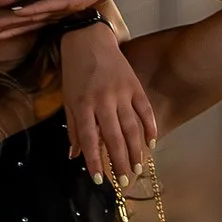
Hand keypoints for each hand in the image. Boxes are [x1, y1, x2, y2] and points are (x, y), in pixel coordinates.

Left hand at [60, 26, 157, 183]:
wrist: (89, 39)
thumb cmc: (75, 72)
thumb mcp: (68, 100)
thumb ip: (74, 129)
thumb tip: (75, 155)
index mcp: (83, 105)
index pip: (90, 140)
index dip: (94, 161)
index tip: (99, 180)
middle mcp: (103, 100)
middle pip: (114, 138)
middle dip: (120, 162)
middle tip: (124, 182)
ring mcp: (121, 92)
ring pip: (132, 127)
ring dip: (136, 151)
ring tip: (138, 169)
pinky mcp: (134, 85)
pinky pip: (145, 110)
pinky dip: (150, 127)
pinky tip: (152, 144)